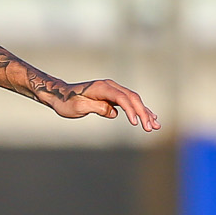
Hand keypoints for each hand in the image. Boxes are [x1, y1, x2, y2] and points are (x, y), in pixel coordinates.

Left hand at [43, 78, 160, 129]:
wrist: (60, 95)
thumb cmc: (66, 102)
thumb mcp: (79, 107)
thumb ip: (97, 107)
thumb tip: (113, 112)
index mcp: (102, 87)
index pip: (122, 98)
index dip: (131, 110)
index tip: (136, 123)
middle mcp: (110, 86)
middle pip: (132, 98)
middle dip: (143, 113)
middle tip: (150, 128)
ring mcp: (112, 90)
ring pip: (133, 100)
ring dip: (145, 112)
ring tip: (155, 125)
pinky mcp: (112, 95)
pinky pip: (129, 102)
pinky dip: (139, 110)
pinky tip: (149, 117)